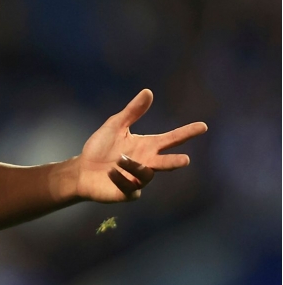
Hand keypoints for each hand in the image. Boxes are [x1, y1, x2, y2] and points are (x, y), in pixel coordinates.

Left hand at [75, 89, 206, 202]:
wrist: (81, 169)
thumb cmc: (100, 148)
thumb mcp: (115, 126)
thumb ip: (132, 111)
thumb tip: (148, 91)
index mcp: (147, 146)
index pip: (171, 138)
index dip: (186, 132)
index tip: (203, 126)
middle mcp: (147, 163)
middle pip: (166, 162)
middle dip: (175, 162)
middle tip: (185, 160)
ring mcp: (139, 179)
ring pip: (146, 173)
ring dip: (132, 165)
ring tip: (118, 159)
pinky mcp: (128, 193)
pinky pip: (130, 186)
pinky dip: (120, 177)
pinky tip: (110, 172)